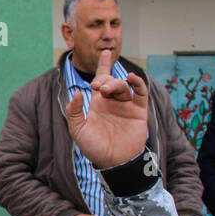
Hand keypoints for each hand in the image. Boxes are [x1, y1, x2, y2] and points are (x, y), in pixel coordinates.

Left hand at [64, 50, 148, 169]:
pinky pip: (140, 93)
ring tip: (107, 89)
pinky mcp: (139, 111)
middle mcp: (113, 102)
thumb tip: (77, 92)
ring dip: (116, 84)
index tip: (105, 53)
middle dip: (105, 80)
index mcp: (98, 103)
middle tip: (98, 86)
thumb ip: (74, 111)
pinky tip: (132, 78)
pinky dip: (138, 83)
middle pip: (111, 82)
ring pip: (124, 86)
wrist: (113, 162)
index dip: (104, 65)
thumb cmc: (94, 148)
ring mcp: (126, 105)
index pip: (101, 79)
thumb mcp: (78, 130)